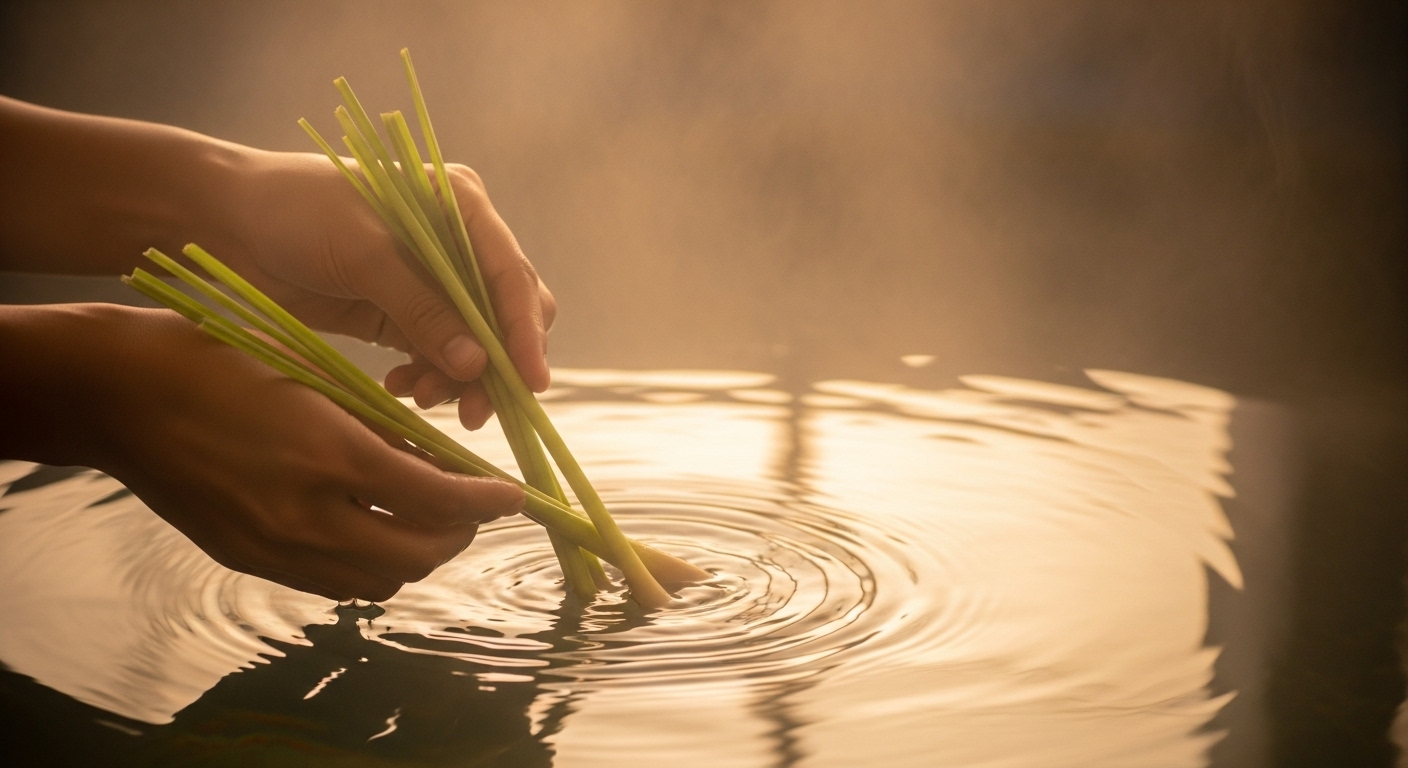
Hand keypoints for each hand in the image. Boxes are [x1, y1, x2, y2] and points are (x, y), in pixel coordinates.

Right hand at [7, 304, 525, 600]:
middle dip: (457, 534)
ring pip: (377, 581)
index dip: (485, 500)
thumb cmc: (218, 360)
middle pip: (415, 556)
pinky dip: (366, 561)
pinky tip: (367, 521)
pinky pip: (331, 581)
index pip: (436, 499)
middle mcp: (303, 514)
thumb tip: (437, 463)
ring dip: (413, 553)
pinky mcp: (247, 558)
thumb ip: (380, 428)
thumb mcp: (313, 379)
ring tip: (421, 511)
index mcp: (329, 453)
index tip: (512, 494)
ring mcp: (271, 545)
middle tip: (470, 503)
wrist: (118, 392)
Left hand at [216, 149, 555, 428]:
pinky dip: (431, 376)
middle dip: (495, 363)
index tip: (530, 383)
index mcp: (461, 204)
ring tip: (421, 397)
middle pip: (507, 313)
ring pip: (477, 342)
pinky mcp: (406, 311)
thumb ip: (423, 309)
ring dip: (459, 377)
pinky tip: (401, 387)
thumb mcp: (363, 255)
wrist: (226, 221)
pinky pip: (441, 354)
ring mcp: (433, 279)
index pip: (511, 275)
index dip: (525, 331)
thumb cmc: (294, 213)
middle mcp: (458, 240)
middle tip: (472, 410)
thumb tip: (479, 365)